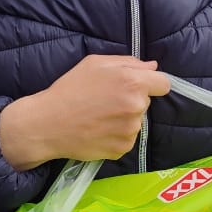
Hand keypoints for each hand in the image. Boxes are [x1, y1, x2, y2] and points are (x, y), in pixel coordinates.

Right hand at [0, 55, 170, 168]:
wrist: (48, 123)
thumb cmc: (69, 89)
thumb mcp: (95, 64)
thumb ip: (128, 63)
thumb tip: (152, 67)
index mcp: (132, 82)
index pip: (163, 83)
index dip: (151, 83)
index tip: (138, 86)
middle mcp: (136, 106)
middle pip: (146, 101)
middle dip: (132, 99)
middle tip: (105, 101)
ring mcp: (131, 130)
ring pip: (137, 121)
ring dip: (124, 118)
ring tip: (99, 117)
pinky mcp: (123, 148)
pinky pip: (127, 138)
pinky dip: (116, 135)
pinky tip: (98, 130)